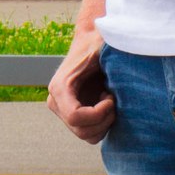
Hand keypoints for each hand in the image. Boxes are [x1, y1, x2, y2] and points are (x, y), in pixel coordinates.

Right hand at [46, 27, 114, 143]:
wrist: (91, 39)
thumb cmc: (98, 42)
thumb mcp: (102, 49)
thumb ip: (108, 60)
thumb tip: (118, 81)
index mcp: (59, 87)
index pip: (75, 117)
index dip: (98, 114)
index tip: (111, 98)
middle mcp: (56, 102)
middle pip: (82, 131)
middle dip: (104, 120)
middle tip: (113, 99)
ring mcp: (63, 110)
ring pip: (86, 135)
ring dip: (104, 123)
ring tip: (108, 99)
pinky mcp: (72, 114)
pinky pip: (89, 133)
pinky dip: (102, 124)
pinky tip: (105, 102)